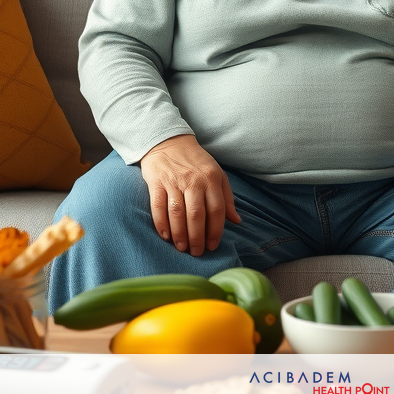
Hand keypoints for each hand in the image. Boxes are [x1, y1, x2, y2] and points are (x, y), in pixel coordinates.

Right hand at [139, 134, 240, 255]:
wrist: (169, 141)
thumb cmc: (196, 162)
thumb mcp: (217, 174)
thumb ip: (227, 198)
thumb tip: (237, 221)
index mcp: (212, 179)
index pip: (216, 209)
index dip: (215, 231)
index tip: (213, 246)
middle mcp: (194, 181)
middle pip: (196, 215)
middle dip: (197, 237)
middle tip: (197, 252)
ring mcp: (174, 182)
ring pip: (177, 213)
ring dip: (180, 234)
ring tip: (182, 248)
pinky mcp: (156, 183)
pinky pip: (158, 207)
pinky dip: (161, 224)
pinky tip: (166, 236)